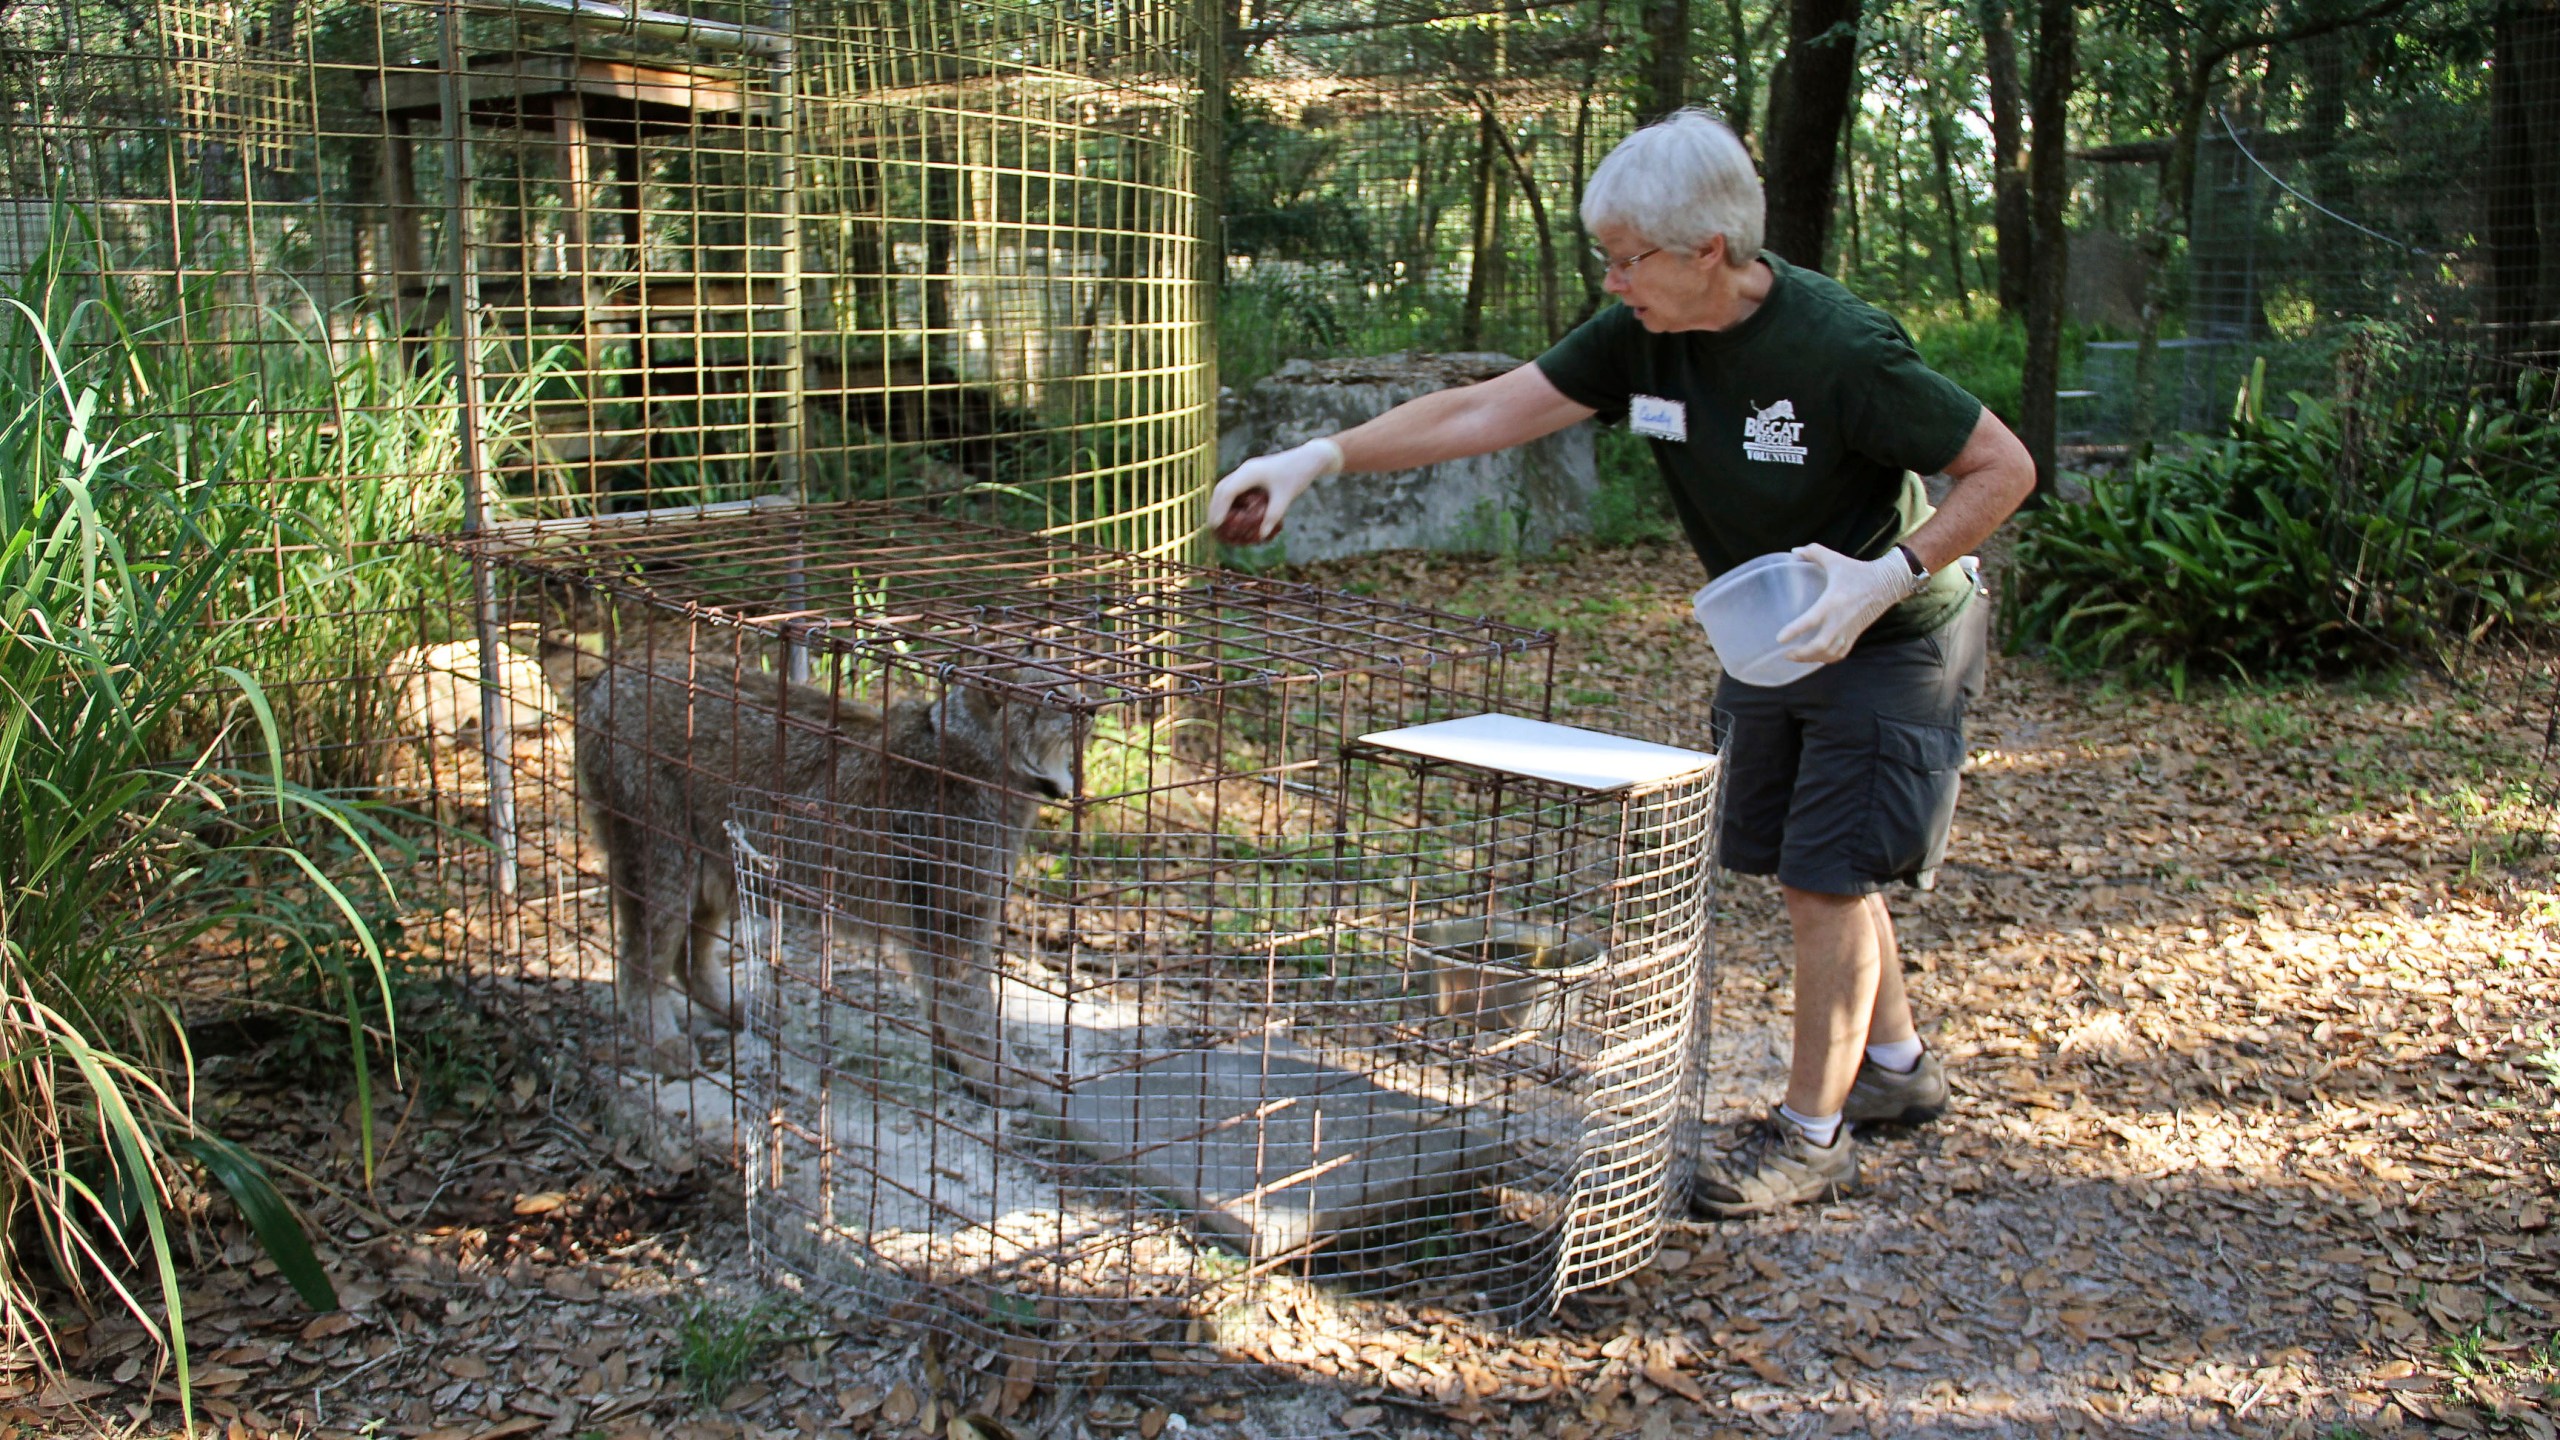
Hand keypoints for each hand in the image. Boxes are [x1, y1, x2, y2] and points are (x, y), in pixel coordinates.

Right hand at [1208, 438, 1342, 543]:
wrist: (1308, 458)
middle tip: (1212, 526)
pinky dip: (1229, 498)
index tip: (1216, 525)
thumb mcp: (1285, 497)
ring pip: (1226, 485)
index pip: (1227, 491)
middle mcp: (1245, 469)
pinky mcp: (1253, 472)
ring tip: (1218, 520)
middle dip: (1214, 507)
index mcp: (1250, 472)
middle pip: (1221, 488)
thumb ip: (1273, 516)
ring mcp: (1248, 469)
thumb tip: (1261, 535)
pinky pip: (1235, 485)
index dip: (1219, 509)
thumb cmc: (1297, 475)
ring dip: (1220, 502)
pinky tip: (1232, 511)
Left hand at [1775, 543, 1919, 663]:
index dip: (1794, 630)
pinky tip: (1816, 657)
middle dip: (1802, 653)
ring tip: (1796, 657)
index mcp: (1833, 601)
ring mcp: (1849, 630)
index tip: (1779, 638)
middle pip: (1820, 645)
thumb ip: (1814, 552)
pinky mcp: (1855, 635)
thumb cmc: (1858, 571)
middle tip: (1786, 653)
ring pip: (1830, 653)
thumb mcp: (1835, 559)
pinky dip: (1827, 659)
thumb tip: (1793, 551)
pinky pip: (1840, 654)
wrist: (1887, 584)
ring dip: (1812, 658)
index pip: (1811, 620)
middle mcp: (1840, 619)